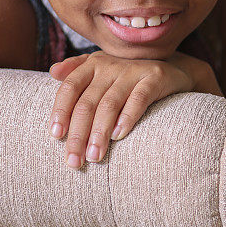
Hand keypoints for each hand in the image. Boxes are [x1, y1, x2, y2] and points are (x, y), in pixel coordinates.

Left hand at [47, 50, 221, 168]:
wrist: (173, 70)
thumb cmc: (129, 78)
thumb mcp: (103, 71)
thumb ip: (77, 72)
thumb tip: (52, 71)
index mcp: (93, 64)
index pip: (70, 88)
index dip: (61, 112)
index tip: (55, 136)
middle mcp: (111, 65)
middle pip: (88, 102)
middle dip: (78, 134)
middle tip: (74, 161)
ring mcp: (133, 70)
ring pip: (110, 104)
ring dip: (100, 133)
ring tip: (95, 156)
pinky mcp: (155, 77)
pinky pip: (139, 98)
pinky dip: (127, 117)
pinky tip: (119, 136)